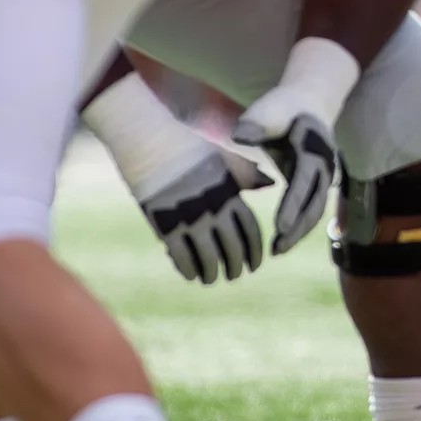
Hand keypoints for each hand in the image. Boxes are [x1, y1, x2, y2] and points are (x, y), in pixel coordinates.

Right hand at [137, 143, 272, 284]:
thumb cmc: (188, 147)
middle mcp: (213, 208)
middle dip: (235, 267)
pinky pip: (181, 257)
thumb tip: (270, 182)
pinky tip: (191, 276)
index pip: (250, 231)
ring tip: (212, 279)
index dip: (254, 252)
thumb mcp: (223, 158)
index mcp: (230, 193)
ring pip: (208, 258)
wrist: (150, 141)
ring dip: (212, 273)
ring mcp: (189, 218)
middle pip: (232, 248)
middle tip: (234, 276)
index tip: (254, 265)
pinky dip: (188, 270)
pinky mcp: (165, 225)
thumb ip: (246, 174)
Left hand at [232, 97, 337, 255]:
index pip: (304, 182)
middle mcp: (325, 164)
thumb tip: (240, 138)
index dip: (293, 206)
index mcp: (314, 149)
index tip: (280, 228)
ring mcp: (325, 174)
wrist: (309, 100)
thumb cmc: (284, 105)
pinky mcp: (318, 181)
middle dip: (297, 229)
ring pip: (315, 210)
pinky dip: (299, 225)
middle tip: (276, 249)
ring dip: (299, 232)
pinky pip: (311, 208)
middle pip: (315, 203)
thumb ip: (257, 123)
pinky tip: (282, 239)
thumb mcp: (270, 109)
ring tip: (277, 250)